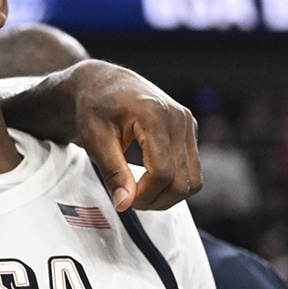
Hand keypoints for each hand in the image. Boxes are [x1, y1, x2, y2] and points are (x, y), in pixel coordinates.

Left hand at [68, 60, 200, 210]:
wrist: (104, 83)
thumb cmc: (95, 108)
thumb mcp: (95, 139)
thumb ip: (112, 172)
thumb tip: (124, 204)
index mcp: (155, 115)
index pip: (162, 171)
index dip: (144, 194)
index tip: (123, 200)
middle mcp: (179, 118)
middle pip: (182, 180)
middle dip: (156, 200)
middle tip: (129, 201)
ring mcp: (188, 124)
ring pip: (193, 180)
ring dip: (168, 197)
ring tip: (139, 194)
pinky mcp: (189, 131)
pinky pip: (191, 171)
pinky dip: (174, 185)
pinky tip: (149, 183)